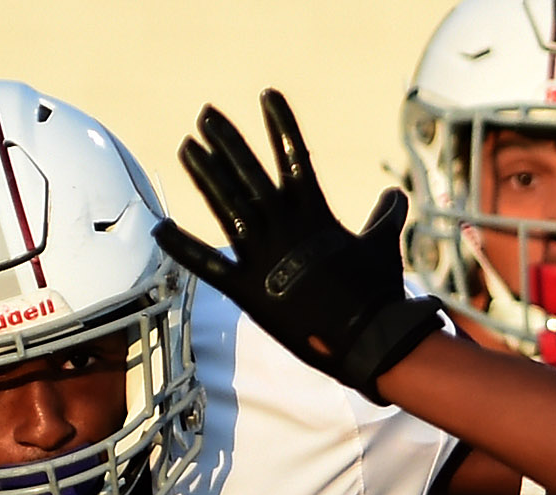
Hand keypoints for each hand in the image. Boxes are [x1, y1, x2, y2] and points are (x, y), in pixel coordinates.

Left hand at [153, 90, 444, 402]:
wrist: (368, 338)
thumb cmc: (380, 294)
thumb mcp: (385, 246)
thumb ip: (386, 216)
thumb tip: (395, 195)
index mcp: (315, 214)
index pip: (294, 156)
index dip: (281, 125)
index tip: (267, 95)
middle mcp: (283, 227)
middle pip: (248, 173)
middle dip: (226, 141)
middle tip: (206, 115)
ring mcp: (262, 256)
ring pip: (225, 205)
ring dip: (204, 174)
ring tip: (187, 147)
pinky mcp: (247, 289)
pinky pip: (207, 265)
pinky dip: (182, 248)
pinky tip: (160, 228)